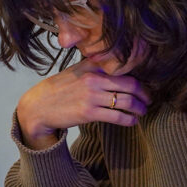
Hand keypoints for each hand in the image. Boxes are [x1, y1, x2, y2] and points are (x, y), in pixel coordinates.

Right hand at [16, 58, 149, 148]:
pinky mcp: (89, 112)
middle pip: (130, 84)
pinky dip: (129, 120)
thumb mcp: (76, 71)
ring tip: (142, 111)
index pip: (123, 67)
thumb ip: (95, 66)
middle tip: (149, 99)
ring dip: (139, 108)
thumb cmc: (58, 89)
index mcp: (92, 65)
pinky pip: (117, 116)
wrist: (38, 106)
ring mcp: (92, 95)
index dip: (139, 76)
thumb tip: (115, 66)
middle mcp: (94, 78)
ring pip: (127, 101)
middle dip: (144, 93)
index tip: (145, 83)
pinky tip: (133, 122)